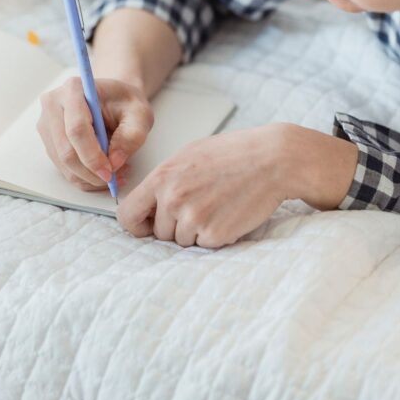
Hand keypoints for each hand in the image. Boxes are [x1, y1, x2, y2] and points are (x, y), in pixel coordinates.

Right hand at [36, 76, 153, 191]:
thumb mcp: (140, 114)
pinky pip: (63, 169)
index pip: (76, 129)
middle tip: (114, 179)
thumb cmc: (125, 102)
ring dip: (89, 177)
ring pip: (63, 164)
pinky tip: (103, 172)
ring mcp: (47, 123)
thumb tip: (114, 162)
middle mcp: (53, 104)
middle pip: (65, 150)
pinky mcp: (48, 140)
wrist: (113, 99)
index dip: (92, 156)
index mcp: (74, 89)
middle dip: (90, 172)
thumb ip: (131, 136)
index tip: (110, 172)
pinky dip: (84, 177)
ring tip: (115, 173)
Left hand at [116, 123, 358, 247]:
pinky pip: (205, 245)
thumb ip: (165, 180)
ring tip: (217, 205)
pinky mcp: (214, 234)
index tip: (148, 225)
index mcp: (161, 178)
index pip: (127, 215)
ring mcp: (193, 219)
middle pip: (159, 233)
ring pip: (182, 241)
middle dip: (174, 227)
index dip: (137, 224)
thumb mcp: (188, 156)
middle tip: (200, 206)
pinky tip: (229, 214)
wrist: (272, 160)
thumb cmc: (233, 154)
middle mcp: (172, 200)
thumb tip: (147, 202)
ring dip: (196, 231)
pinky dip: (216, 235)